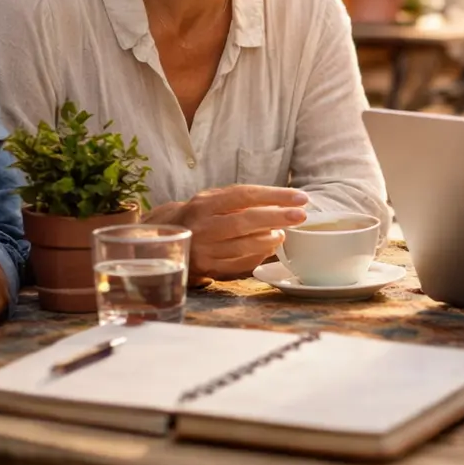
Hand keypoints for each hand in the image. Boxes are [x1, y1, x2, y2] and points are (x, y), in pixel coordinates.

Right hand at [148, 185, 307, 282]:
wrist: (162, 240)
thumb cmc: (199, 217)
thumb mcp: (212, 200)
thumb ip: (240, 200)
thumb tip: (282, 202)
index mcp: (204, 203)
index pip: (244, 195)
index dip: (274, 196)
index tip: (300, 197)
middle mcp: (202, 226)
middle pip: (244, 221)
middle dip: (277, 217)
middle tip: (301, 216)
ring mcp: (203, 250)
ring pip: (242, 246)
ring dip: (269, 240)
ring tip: (283, 233)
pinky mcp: (205, 269)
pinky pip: (237, 265)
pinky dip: (257, 257)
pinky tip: (268, 249)